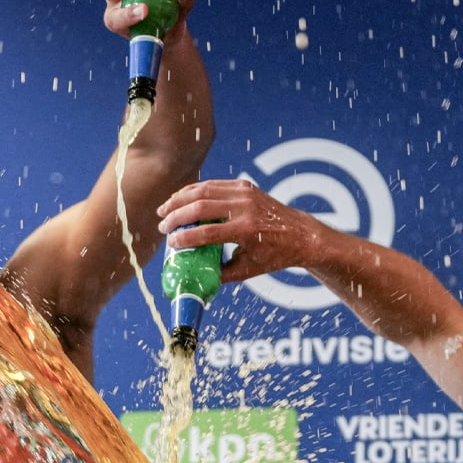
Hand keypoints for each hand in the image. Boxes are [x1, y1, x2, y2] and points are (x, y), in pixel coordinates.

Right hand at [156, 178, 326, 282]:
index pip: (208, 233)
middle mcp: (246, 208)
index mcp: (247, 230)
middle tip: (162, 227)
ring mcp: (245, 193)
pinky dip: (194, 191)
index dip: (185, 238)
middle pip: (201, 206)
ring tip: (164, 210)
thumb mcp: (248, 269)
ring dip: (180, 199)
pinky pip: (213, 185)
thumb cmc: (275, 255)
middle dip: (176, 216)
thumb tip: (195, 277)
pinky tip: (181, 199)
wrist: (300, 234)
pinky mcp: (244, 186)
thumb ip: (221, 274)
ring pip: (204, 190)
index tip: (170, 243)